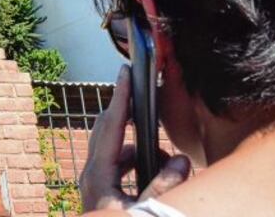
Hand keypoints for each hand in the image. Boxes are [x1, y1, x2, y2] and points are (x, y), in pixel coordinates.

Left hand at [79, 65, 190, 211]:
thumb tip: (182, 160)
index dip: (120, 97)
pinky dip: (138, 163)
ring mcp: (96, 183)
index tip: (125, 72)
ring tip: (168, 158)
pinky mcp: (103, 192)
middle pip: (108, 131)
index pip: (110, 126)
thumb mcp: (147, 211)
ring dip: (140, 147)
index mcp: (98, 175)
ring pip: (117, 151)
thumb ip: (165, 187)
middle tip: (144, 94)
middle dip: (128, 114)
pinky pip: (121, 166)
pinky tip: (160, 173)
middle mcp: (92, 174)